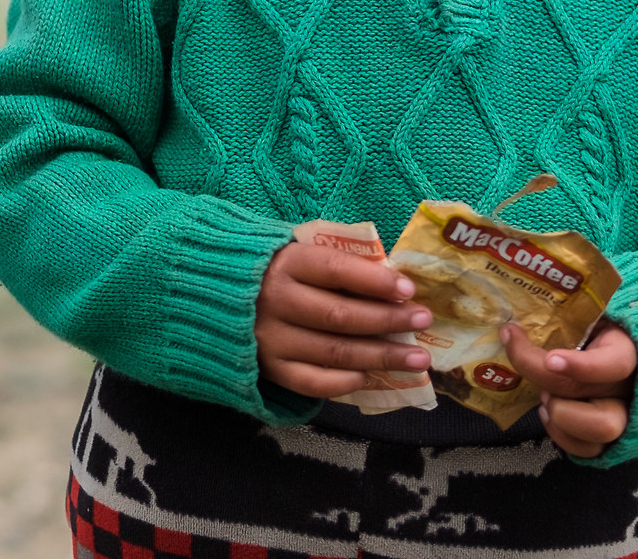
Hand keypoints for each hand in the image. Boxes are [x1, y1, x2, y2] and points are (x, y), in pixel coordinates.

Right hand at [255, 236, 433, 398]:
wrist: (214, 296)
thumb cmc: (274, 271)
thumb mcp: (298, 254)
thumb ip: (337, 266)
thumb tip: (392, 284)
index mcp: (285, 264)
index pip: (336, 270)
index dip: (374, 280)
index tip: (408, 289)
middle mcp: (275, 301)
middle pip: (340, 315)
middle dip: (388, 319)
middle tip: (423, 321)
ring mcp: (271, 339)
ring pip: (334, 352)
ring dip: (381, 356)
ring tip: (417, 359)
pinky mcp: (269, 368)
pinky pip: (313, 382)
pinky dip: (344, 382)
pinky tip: (370, 376)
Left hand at [501, 319, 637, 457]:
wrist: (605, 346)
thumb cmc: (589, 324)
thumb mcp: (584, 309)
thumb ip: (563, 311)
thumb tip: (513, 320)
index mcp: (627, 347)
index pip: (616, 363)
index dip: (583, 366)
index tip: (551, 359)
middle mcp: (631, 385)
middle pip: (598, 397)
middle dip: (557, 388)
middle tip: (541, 371)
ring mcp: (625, 413)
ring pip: (603, 431)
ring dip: (562, 416)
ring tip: (544, 399)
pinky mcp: (612, 436)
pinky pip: (590, 450)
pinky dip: (562, 436)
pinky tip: (548, 414)